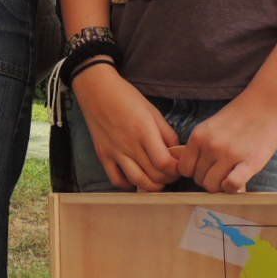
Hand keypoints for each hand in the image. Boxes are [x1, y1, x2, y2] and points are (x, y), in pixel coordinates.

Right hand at [71, 66, 178, 190]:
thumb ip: (166, 133)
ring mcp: (114, 152)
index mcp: (144, 131)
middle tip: (172, 173)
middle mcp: (129, 145)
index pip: (164, 163)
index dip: (176, 169)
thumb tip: (176, 152)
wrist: (96, 90)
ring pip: (137, 181)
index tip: (180, 166)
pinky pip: (117, 180)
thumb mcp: (152, 110)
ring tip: (158, 180)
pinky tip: (136, 178)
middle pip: (154, 175)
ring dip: (152, 186)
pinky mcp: (103, 156)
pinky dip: (129, 185)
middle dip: (168, 178)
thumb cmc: (126, 97)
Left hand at [170, 88, 276, 193]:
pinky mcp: (250, 162)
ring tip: (231, 175)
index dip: (194, 172)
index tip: (205, 169)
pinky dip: (233, 188)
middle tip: (222, 171)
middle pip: (198, 179)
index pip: (184, 168)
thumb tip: (181, 164)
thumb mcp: (211, 126)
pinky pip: (231, 186)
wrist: (268, 102)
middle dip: (209, 178)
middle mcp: (211, 146)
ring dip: (221, 185)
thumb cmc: (240, 115)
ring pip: (212, 186)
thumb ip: (198, 145)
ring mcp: (229, 154)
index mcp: (199, 136)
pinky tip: (240, 179)